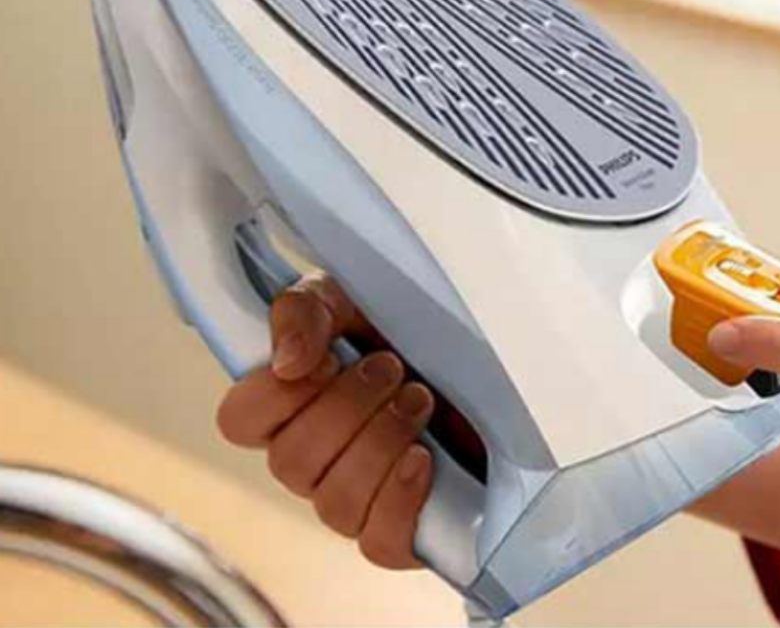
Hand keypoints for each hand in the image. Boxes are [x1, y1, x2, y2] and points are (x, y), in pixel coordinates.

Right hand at [216, 275, 434, 568]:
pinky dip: (401, 497)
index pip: (238, 421)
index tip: (326, 357)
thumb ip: (307, 309)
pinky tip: (424, 458)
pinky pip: (379, 541)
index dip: (276, 395)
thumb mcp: (353, 297)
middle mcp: (310, 458)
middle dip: (350, 407)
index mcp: (288, 403)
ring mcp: (350, 499)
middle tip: (392, 367)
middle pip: (291, 462)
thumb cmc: (406, 330)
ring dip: (382, 441)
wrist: (481, 362)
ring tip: (420, 399)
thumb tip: (287, 362)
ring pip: (335, 502)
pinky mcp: (396, 528)